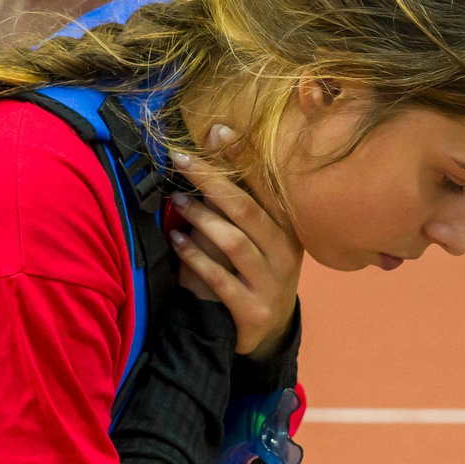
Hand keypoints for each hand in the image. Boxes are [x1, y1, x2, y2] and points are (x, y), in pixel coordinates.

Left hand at [167, 126, 300, 358]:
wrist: (265, 332)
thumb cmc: (252, 270)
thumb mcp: (253, 234)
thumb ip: (235, 194)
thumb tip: (216, 135)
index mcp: (288, 228)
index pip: (266, 186)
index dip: (241, 157)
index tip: (216, 131)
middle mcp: (285, 253)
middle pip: (246, 209)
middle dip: (212, 181)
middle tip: (181, 160)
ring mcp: (272, 284)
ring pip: (235, 243)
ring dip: (202, 219)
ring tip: (177, 201)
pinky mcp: (253, 311)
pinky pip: (220, 280)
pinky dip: (195, 258)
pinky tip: (177, 240)